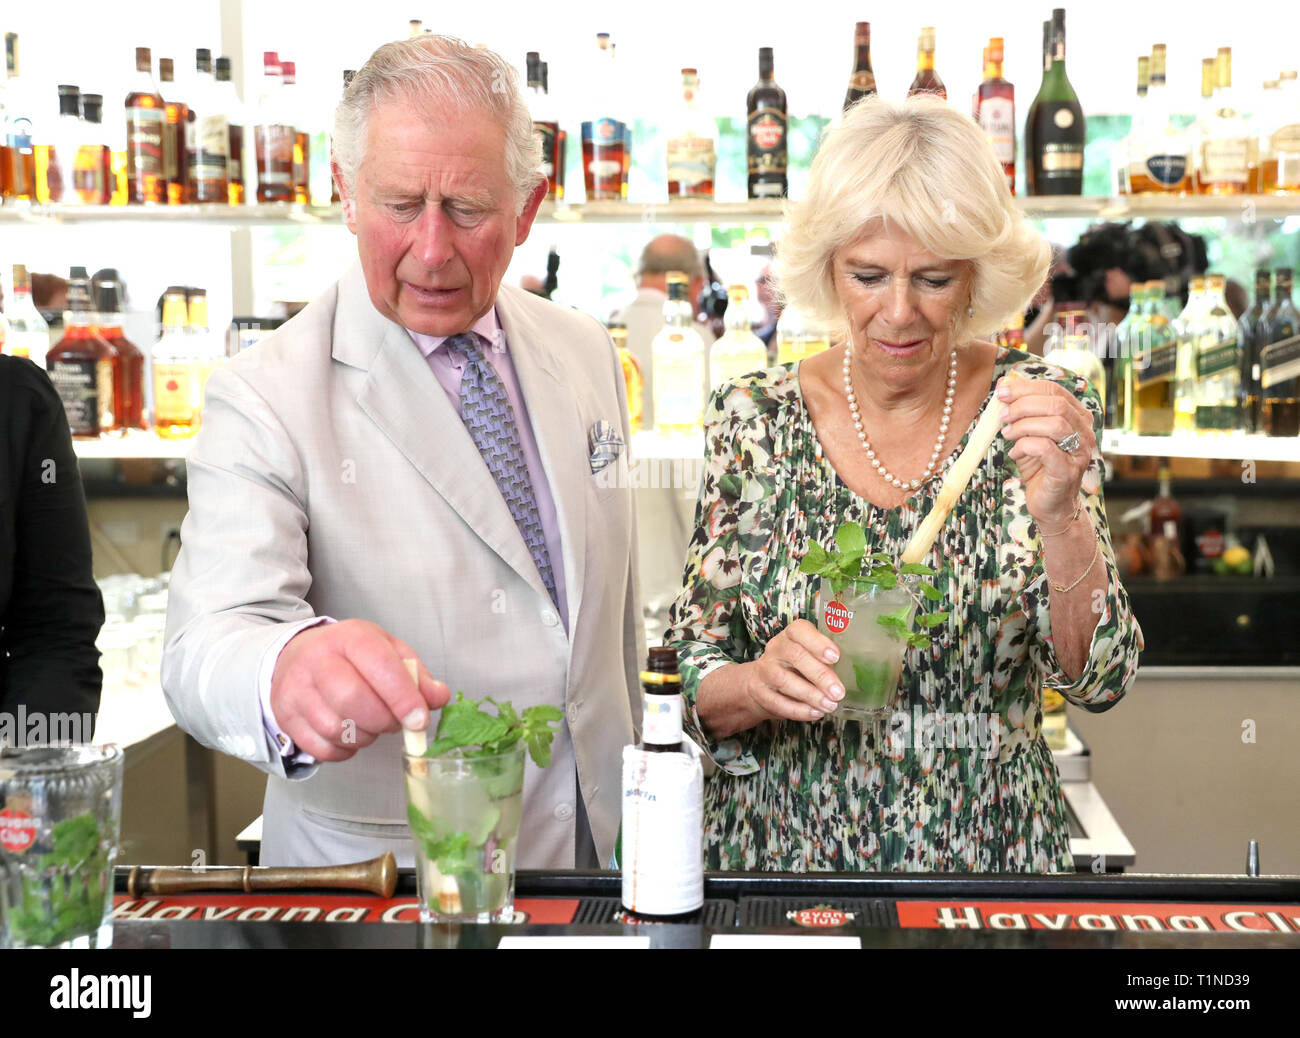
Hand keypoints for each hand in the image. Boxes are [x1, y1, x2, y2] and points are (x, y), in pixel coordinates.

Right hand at [269, 619, 449, 762]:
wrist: (296, 657)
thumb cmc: (350, 656)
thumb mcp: (387, 651)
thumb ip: (416, 675)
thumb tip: (438, 698)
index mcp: (350, 637)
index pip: (380, 666)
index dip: (403, 697)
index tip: (419, 720)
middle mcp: (317, 659)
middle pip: (353, 700)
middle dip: (383, 721)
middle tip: (393, 723)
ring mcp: (295, 689)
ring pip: (336, 729)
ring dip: (365, 737)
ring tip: (370, 725)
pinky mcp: (285, 717)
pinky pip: (322, 748)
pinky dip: (345, 751)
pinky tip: (351, 735)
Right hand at [741, 619, 845, 722]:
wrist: (760, 683)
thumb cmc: (794, 667)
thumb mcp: (808, 656)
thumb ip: (824, 660)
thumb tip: (850, 675)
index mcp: (791, 635)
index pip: (800, 630)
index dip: (818, 643)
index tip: (836, 657)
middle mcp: (776, 648)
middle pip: (795, 656)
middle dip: (820, 675)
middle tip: (838, 692)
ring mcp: (765, 669)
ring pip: (784, 680)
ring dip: (810, 695)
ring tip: (829, 705)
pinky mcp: (758, 691)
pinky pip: (777, 701)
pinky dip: (798, 710)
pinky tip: (814, 713)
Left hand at [996, 375, 1094, 526]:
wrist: (1050, 504)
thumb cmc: (1038, 466)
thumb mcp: (1027, 434)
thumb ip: (1019, 410)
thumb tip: (1004, 382)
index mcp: (1076, 417)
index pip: (1055, 390)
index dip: (1026, 387)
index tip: (1001, 391)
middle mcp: (1084, 432)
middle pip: (1056, 404)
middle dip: (1023, 405)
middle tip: (1002, 415)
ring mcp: (1079, 452)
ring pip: (1054, 424)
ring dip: (1023, 425)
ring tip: (1006, 434)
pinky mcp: (1067, 471)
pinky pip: (1045, 448)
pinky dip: (1024, 446)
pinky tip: (1014, 453)